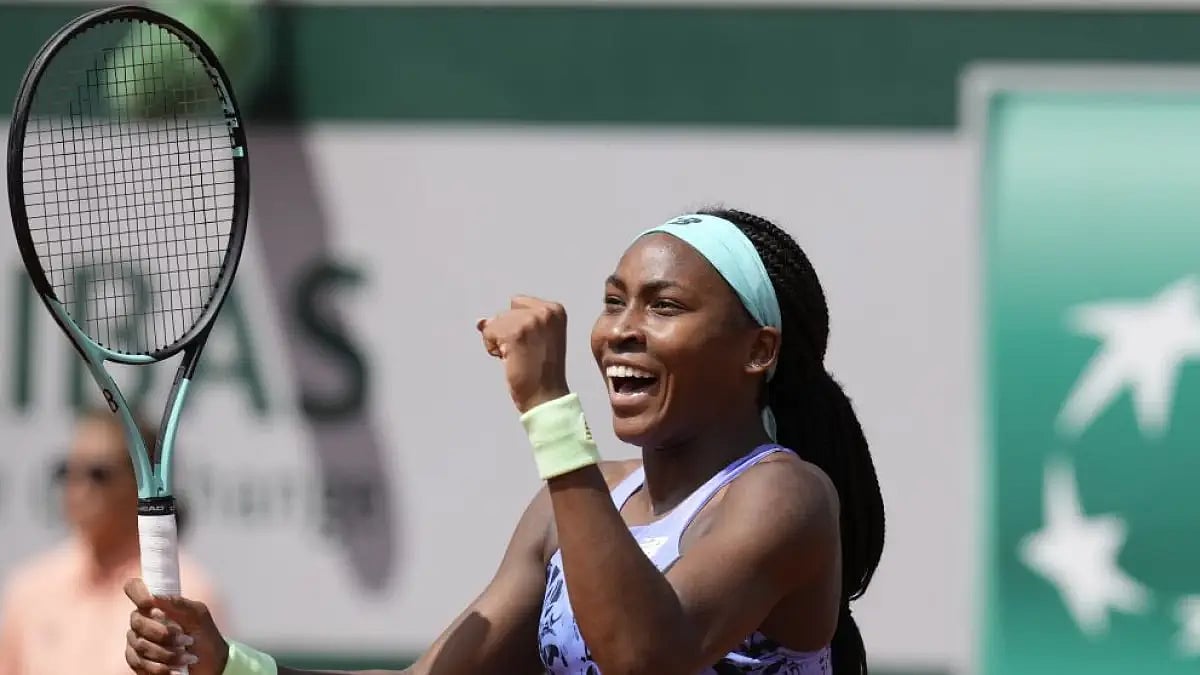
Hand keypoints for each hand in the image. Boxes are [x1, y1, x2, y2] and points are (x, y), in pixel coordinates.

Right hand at [125, 578, 227, 674]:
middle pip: (137, 621)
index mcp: (156, 604)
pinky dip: (160, 668)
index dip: (138, 593)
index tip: (151, 604)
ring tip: (187, 656)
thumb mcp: (199, 615)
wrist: (210, 664)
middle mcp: (142, 620)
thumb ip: (179, 603)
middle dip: (164, 634)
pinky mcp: (136, 661)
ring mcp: (136, 640)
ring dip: (167, 653)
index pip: (134, 588)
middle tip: (186, 640)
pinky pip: (139, 663)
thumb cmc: (205, 636)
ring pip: (140, 645)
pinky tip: (175, 670)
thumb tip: (155, 594)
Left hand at [477, 296, 570, 412]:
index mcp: (555, 310)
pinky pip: (488, 333)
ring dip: (499, 342)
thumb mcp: (533, 338)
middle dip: (506, 333)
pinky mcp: (514, 334)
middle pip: (504, 312)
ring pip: (494, 322)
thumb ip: (511, 322)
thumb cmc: (540, 372)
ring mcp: (530, 321)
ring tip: (519, 358)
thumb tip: (480, 322)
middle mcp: (545, 311)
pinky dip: (492, 348)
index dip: (516, 325)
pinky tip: (510, 360)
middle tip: (526, 354)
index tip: (532, 345)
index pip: (517, 303)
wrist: (546, 396)